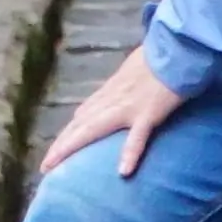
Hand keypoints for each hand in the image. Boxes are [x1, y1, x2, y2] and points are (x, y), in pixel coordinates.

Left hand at [40, 44, 186, 180]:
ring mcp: (128, 107)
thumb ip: (124, 83)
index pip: (83, 115)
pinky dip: (130, 153)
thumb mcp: (133, 69)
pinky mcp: (148, 114)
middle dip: (60, 145)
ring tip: (56, 166)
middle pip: (79, 125)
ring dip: (72, 147)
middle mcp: (112, 99)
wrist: (176, 49)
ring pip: (93, 129)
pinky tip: (124, 172)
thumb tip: (119, 89)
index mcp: (111, 90)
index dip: (68, 133)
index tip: (56, 149)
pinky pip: (137, 137)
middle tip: (45, 167)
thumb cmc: (159, 57)